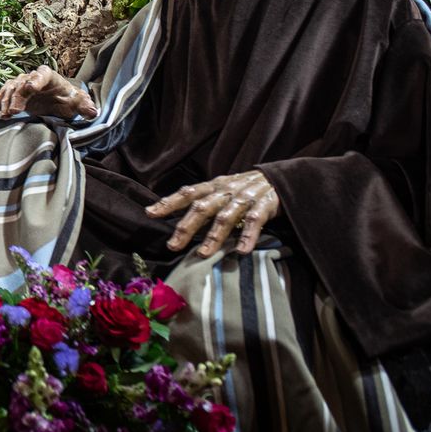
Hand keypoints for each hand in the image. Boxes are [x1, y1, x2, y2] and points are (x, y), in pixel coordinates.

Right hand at [0, 65, 96, 120]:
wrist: (57, 100)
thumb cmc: (67, 99)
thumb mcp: (77, 102)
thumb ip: (84, 106)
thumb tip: (93, 112)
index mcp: (48, 75)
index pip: (42, 74)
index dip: (36, 79)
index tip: (30, 87)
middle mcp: (31, 77)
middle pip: (21, 84)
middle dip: (16, 97)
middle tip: (14, 112)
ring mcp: (19, 84)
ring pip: (8, 90)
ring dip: (4, 103)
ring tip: (2, 116)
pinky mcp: (12, 94)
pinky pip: (0, 97)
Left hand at [146, 170, 279, 256]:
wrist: (280, 177)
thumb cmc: (245, 188)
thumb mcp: (222, 189)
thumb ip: (203, 201)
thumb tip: (176, 219)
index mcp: (214, 186)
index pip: (187, 192)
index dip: (169, 202)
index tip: (150, 213)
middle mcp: (226, 190)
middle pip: (202, 207)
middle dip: (186, 227)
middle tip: (172, 246)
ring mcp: (246, 197)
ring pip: (226, 217)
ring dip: (214, 236)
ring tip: (203, 254)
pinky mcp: (266, 205)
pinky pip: (255, 221)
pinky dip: (249, 235)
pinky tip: (242, 251)